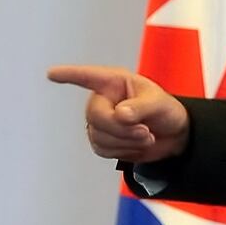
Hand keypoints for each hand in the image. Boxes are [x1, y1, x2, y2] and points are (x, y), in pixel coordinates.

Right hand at [48, 65, 189, 163]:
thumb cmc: (166, 110)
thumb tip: (120, 115)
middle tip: (146, 132)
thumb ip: (140, 108)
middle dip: (122, 129)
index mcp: (114, 82)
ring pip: (98, 136)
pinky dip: (123, 151)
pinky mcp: (103, 140)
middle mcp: (102, 100)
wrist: (173, 135)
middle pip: (96, 117)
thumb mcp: (159, 104)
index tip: (52, 73)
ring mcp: (100, 121)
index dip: (69, 75)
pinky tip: (137, 145)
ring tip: (147, 137)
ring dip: (126, 141)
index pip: (87, 77)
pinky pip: (102, 150)